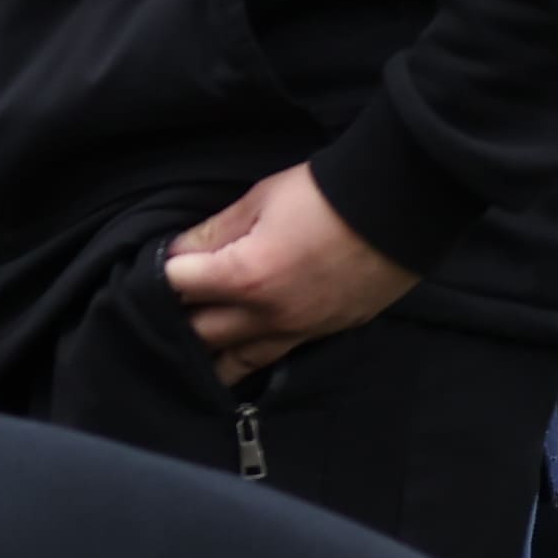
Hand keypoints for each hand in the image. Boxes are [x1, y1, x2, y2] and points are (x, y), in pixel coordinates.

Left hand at [160, 164, 414, 380]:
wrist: (399, 207)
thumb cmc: (326, 195)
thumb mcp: (259, 201)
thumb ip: (214, 233)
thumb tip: (175, 252)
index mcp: (245, 277)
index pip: (177, 288)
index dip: (160, 275)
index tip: (158, 266)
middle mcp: (268, 315)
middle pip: (200, 334)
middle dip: (178, 318)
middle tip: (172, 304)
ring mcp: (299, 330)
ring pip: (238, 362)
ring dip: (211, 355)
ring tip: (193, 348)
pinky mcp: (325, 334)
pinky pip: (277, 357)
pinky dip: (252, 357)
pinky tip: (238, 356)